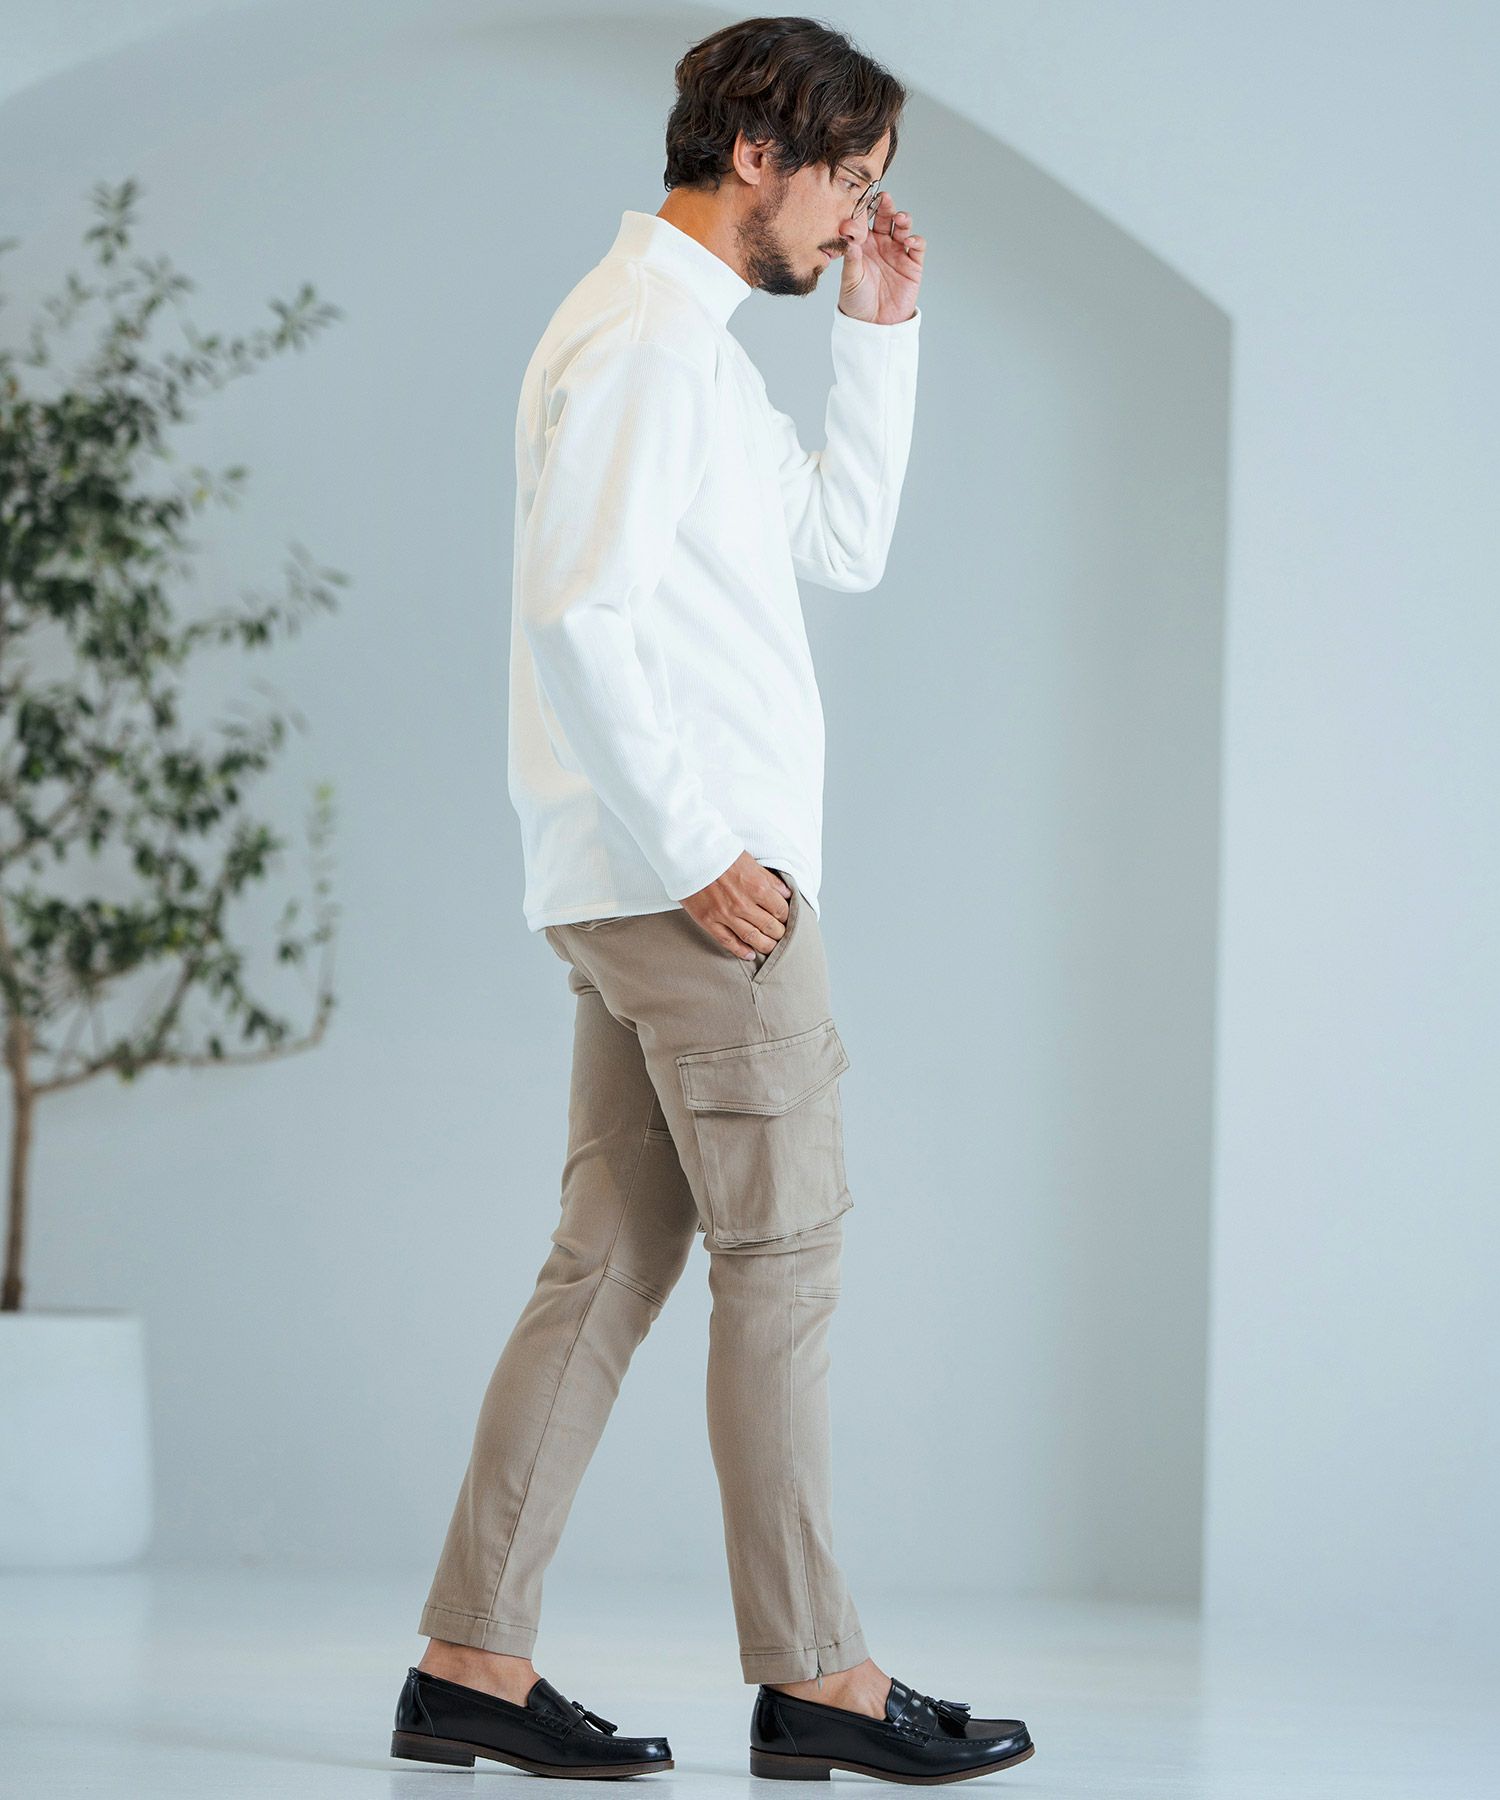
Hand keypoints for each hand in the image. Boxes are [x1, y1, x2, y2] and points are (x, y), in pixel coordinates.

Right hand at [680, 852, 792, 959]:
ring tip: (771, 947)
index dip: (786, 917)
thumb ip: (770, 880)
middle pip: (770, 927)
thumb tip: (787, 893)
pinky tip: (749, 954)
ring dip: (765, 945)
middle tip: (781, 935)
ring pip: (752, 937)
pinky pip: (728, 941)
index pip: (780, 910)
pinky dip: (741, 950)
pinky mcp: (708, 921)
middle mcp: (743, 904)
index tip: (786, 919)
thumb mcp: (751, 862)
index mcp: (757, 887)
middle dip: (779, 933)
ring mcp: (725, 914)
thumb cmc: (720, 855)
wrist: (690, 855)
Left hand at [837, 190, 924, 325]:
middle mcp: (881, 244)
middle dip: (885, 206)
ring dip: (902, 218)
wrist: (874, 325)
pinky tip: (909, 241)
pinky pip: (918, 246)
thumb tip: (850, 240)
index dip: (863, 211)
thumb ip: (851, 260)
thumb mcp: (849, 281)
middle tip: (884, 198)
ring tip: (899, 217)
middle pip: (885, 217)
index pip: (864, 221)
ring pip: (903, 227)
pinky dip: (916, 240)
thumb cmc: (857, 302)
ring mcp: (898, 252)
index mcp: (863, 245)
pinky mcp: (913, 264)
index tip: (859, 204)